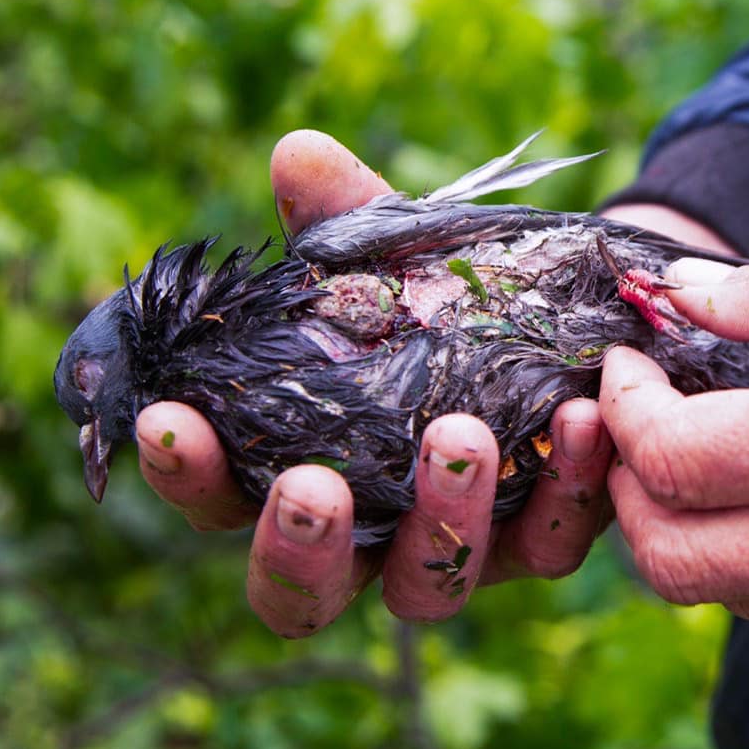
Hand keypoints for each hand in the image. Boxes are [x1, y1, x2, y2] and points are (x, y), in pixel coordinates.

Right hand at [135, 130, 616, 634]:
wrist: (558, 323)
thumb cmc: (437, 302)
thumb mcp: (390, 257)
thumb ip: (343, 221)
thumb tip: (301, 153)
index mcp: (295, 469)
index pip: (216, 497)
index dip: (185, 470)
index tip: (168, 419)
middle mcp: (363, 535)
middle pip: (301, 595)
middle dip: (299, 547)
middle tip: (314, 486)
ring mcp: (450, 550)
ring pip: (426, 589)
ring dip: (442, 519)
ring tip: (460, 434)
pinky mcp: (541, 541)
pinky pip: (552, 540)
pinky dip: (568, 485)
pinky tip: (580, 417)